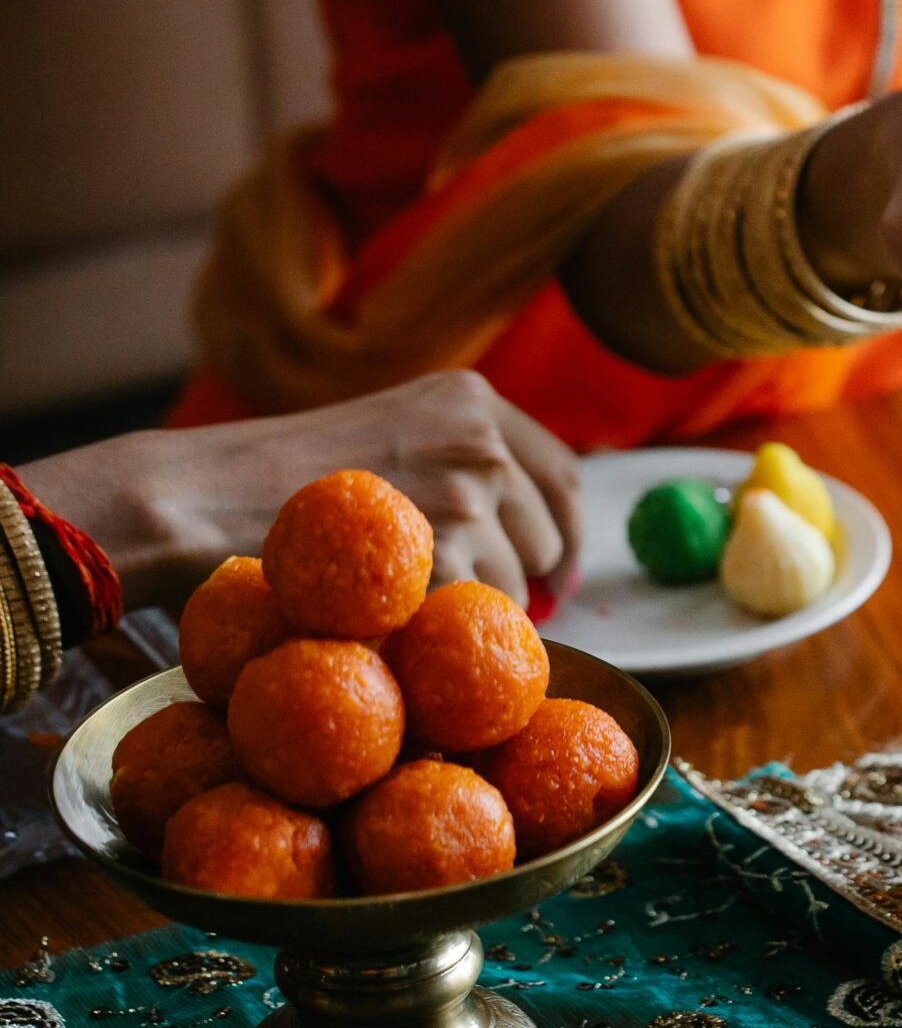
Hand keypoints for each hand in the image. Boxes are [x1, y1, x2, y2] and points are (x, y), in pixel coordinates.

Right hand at [20, 371, 581, 611]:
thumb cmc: (289, 474)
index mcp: (474, 400)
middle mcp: (483, 439)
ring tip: (392, 587)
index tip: (558, 572)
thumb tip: (543, 532)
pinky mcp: (448, 554)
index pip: (563, 475)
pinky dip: (435, 628)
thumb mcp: (393, 432)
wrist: (208, 494)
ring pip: (511, 584)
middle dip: (515, 577)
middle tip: (452, 592)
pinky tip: (384, 610)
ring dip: (466, 604)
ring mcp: (469, 495)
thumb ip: (463, 460)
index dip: (566, 532)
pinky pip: (471, 615)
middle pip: (547, 536)